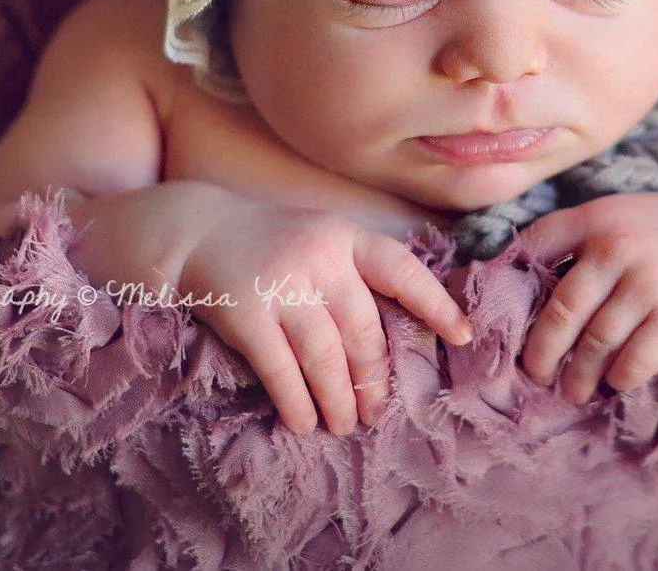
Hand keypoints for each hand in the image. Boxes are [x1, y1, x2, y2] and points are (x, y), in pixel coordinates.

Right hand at [67, 184, 474, 436]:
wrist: (194, 230)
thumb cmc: (272, 245)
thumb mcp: (321, 238)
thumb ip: (357, 272)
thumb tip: (405, 331)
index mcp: (345, 237)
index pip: (402, 269)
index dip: (436, 304)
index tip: (463, 336)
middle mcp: (318, 256)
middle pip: (363, 329)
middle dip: (374, 378)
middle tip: (377, 412)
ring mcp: (280, 283)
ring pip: (326, 357)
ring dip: (339, 400)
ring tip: (344, 426)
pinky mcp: (244, 311)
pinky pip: (280, 369)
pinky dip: (297, 402)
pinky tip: (304, 423)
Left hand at [512, 190, 657, 404]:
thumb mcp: (619, 217)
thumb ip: (573, 239)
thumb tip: (507, 278)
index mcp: (596, 217)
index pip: (534, 248)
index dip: (507, 283)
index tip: (497, 318)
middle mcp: (617, 246)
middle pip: (560, 313)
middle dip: (540, 353)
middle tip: (536, 374)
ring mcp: (648, 282)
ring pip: (595, 345)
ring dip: (579, 377)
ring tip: (573, 390)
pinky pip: (633, 362)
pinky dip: (619, 379)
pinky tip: (615, 382)